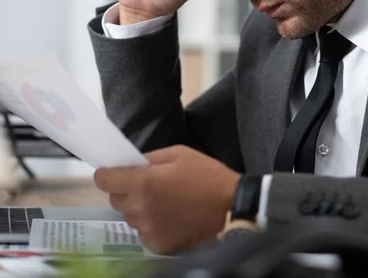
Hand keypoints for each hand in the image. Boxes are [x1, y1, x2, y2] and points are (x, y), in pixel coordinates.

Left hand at [94, 145, 240, 254]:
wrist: (232, 206)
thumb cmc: (208, 176)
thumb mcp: (180, 154)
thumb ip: (150, 158)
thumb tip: (130, 164)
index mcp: (143, 183)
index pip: (104, 180)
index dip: (108, 174)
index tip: (114, 173)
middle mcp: (140, 209)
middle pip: (116, 199)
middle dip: (127, 190)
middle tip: (149, 186)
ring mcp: (148, 230)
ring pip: (130, 216)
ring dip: (140, 208)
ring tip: (165, 203)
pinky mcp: (158, 245)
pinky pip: (144, 232)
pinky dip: (152, 225)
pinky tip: (171, 218)